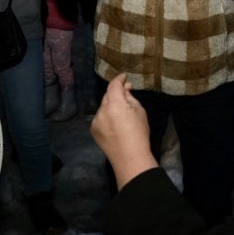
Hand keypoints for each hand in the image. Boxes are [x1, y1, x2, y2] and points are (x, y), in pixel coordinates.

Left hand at [91, 74, 157, 189]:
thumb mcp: (140, 112)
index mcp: (114, 104)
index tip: (124, 76)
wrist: (130, 158)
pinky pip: (100, 117)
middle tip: (127, 92)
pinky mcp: (93, 130)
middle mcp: (101, 110)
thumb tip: (125, 90)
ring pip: (104, 107)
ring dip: (111, 105)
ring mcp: (95, 121)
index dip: (119, 79)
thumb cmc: (139, 134)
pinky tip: (115, 124)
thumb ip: (130, 98)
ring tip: (122, 112)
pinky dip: (107, 116)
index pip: (113, 86)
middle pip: (107, 95)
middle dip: (116, 93)